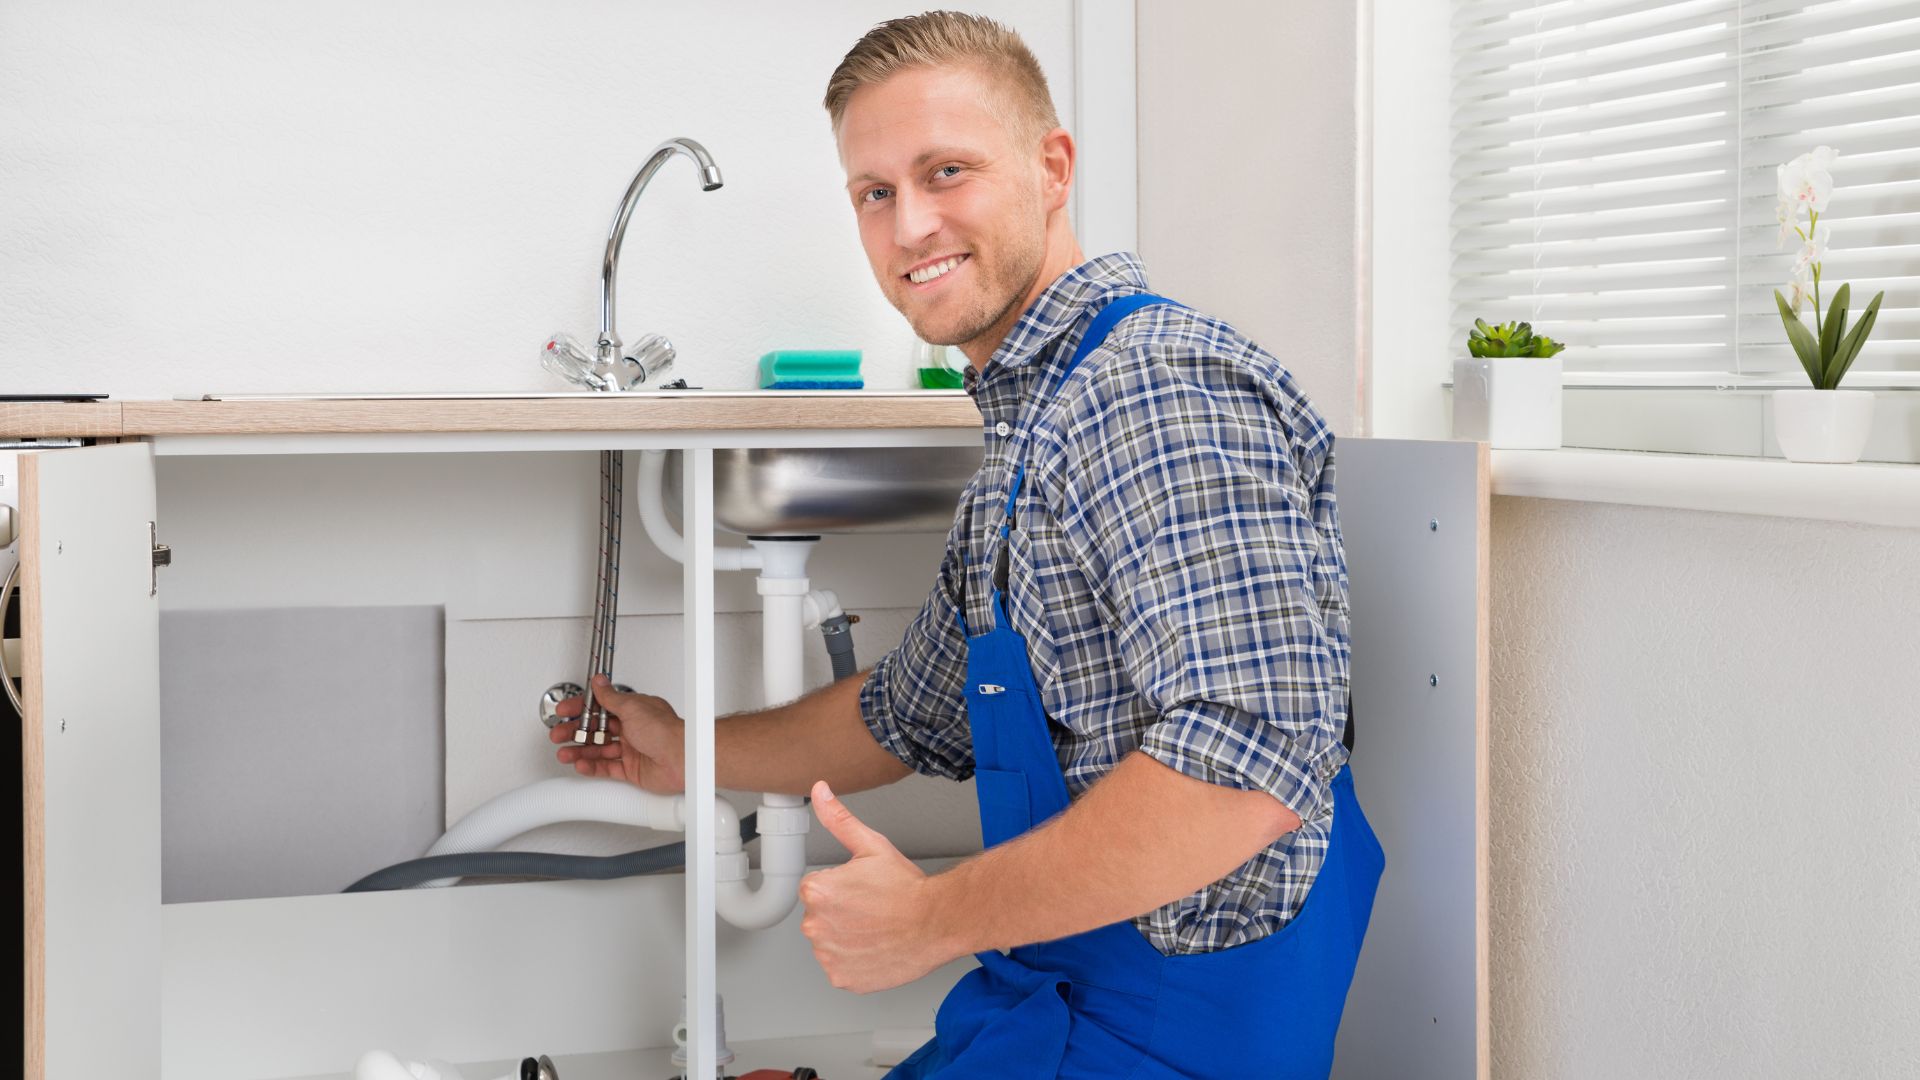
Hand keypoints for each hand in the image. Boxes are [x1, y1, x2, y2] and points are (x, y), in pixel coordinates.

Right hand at [548, 675, 686, 793]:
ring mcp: (632, 750)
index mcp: (633, 711)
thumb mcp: (632, 707)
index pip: (601, 707)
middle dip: (575, 732)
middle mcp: (632, 729)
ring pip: (599, 750)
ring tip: (564, 753)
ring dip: (580, 751)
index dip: (581, 709)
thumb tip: (599, 682)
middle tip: (558, 735)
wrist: (682, 758)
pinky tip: (580, 765)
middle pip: (597, 730)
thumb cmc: (665, 731)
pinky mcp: (632, 769)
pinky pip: (607, 768)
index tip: (564, 712)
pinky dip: (592, 767)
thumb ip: (611, 697)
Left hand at [798, 781, 953, 993]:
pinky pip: (841, 967)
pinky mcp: (842, 978)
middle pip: (821, 916)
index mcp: (816, 891)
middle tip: (873, 909)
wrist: (938, 922)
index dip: (843, 888)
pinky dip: (855, 962)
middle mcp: (815, 925)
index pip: (816, 889)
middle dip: (842, 913)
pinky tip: (876, 948)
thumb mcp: (871, 845)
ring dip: (848, 938)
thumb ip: (838, 819)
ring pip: (831, 942)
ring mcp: (828, 956)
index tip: (864, 891)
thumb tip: (819, 791)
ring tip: (877, 929)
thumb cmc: (908, 888)